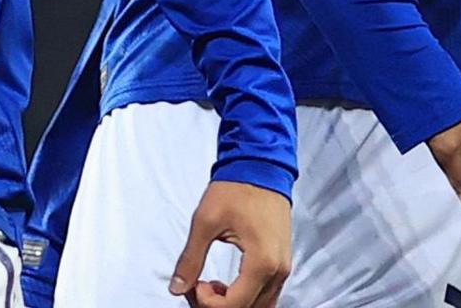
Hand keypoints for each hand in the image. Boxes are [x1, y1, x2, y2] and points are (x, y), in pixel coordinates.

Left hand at [170, 179, 290, 307]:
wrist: (261, 166)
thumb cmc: (236, 188)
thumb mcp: (205, 221)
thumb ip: (190, 259)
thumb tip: (176, 288)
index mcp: (262, 263)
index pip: (233, 306)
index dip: (207, 302)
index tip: (194, 283)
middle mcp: (278, 271)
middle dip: (217, 305)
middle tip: (196, 286)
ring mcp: (283, 268)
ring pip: (259, 306)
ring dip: (232, 303)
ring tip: (210, 285)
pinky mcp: (282, 263)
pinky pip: (265, 294)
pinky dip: (244, 297)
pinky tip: (226, 282)